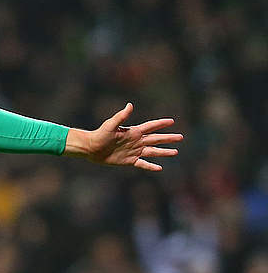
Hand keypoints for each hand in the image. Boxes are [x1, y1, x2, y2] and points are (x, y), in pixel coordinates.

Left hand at [66, 104, 181, 170]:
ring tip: (175, 152)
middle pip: (156, 139)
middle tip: (181, 137)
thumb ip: (121, 116)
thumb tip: (130, 105)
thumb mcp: (111, 125)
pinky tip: (160, 168)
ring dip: (164, 152)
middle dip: (168, 138)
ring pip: (153, 151)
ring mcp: (134, 151)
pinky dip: (151, 166)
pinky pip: (142, 163)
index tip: (172, 121)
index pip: (151, 126)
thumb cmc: (99, 134)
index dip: (161, 124)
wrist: (91, 148)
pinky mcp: (129, 160)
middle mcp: (136, 141)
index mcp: (133, 131)